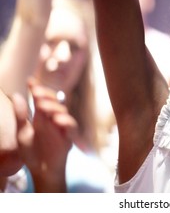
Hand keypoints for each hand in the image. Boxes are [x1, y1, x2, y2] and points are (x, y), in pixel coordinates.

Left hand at [12, 77, 77, 191]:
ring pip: (63, 112)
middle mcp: (53, 119)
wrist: (41, 170)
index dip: (37, 89)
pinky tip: (57, 120)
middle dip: (46, 96)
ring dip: (53, 107)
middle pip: (54, 102)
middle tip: (36, 93)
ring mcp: (61, 128)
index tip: (30, 81)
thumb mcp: (22, 133)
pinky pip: (71, 128)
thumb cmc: (32, 151)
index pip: (41, 99)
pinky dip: (66, 122)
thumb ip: (20, 115)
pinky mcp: (68, 138)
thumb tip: (17, 95)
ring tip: (42, 106)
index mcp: (41, 116)